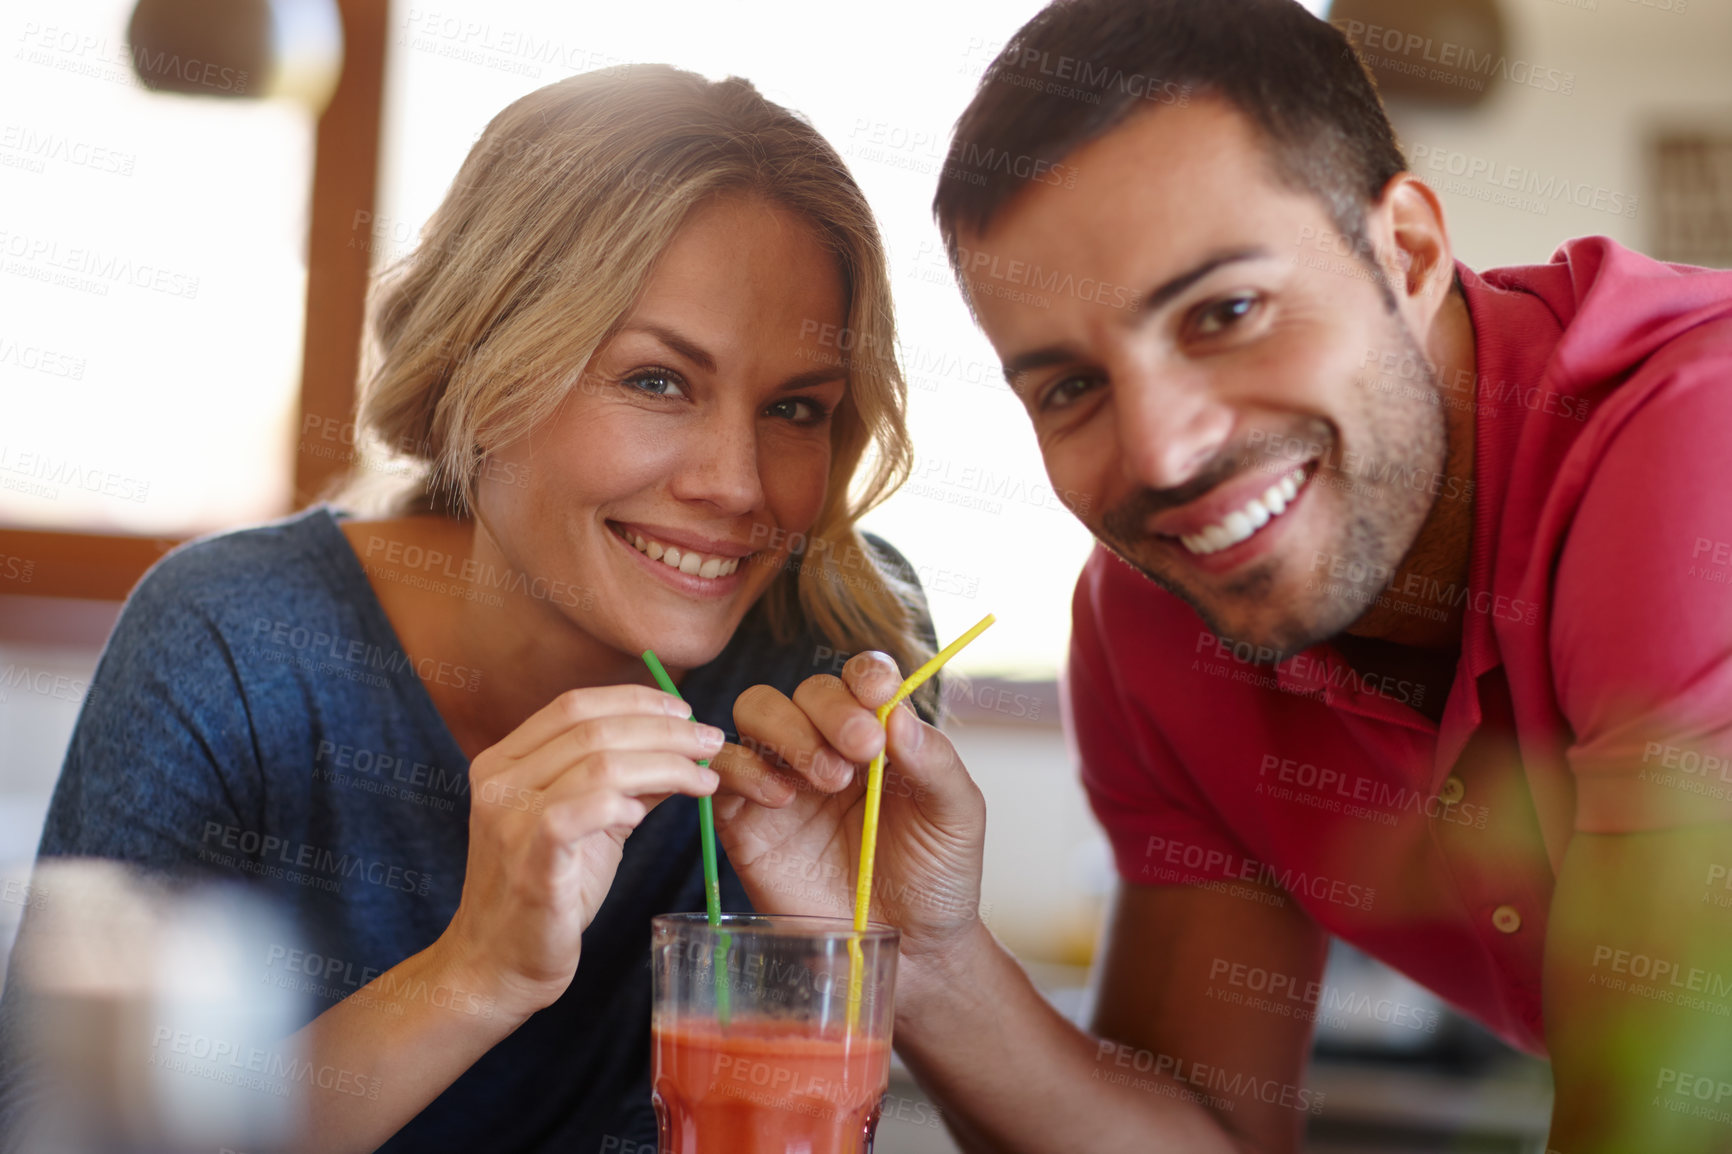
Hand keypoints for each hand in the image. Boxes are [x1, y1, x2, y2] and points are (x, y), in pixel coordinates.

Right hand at [436, 686, 723, 1019]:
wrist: (495, 965)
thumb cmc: (546, 891)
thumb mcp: (587, 823)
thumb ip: (624, 782)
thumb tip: (683, 748)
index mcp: (504, 761)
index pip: (574, 705)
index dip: (635, 700)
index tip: (683, 711)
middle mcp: (499, 781)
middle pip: (593, 728)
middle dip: (664, 730)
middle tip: (710, 742)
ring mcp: (510, 820)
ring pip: (598, 764)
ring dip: (664, 764)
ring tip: (704, 777)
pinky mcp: (531, 861)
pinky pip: (584, 811)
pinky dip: (625, 801)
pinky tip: (649, 812)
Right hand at [713, 652, 986, 991]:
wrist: (908, 952)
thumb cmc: (936, 877)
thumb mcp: (956, 816)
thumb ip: (935, 761)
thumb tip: (897, 713)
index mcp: (879, 735)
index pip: (860, 678)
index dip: (865, 675)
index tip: (878, 693)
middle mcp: (827, 746)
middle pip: (807, 691)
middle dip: (833, 710)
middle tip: (863, 750)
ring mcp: (783, 779)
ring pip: (757, 711)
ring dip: (789, 730)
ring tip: (829, 779)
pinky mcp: (746, 819)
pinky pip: (725, 769)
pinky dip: (745, 769)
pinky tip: (783, 799)